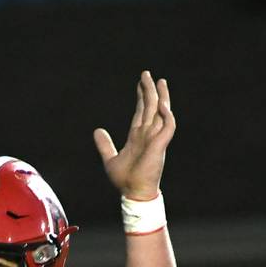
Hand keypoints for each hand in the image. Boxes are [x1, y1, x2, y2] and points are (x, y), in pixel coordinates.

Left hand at [93, 70, 175, 200]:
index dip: (141, 96)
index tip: (141, 83)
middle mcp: (148, 134)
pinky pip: (168, 125)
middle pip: (151, 107)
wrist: (132, 193)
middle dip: (150, 90)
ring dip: (161, 96)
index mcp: (137, 136)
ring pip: (161, 112)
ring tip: (159, 81)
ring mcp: (155, 138)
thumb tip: (97, 131)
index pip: (141, 111)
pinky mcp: (160, 144)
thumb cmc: (124, 180)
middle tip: (147, 74)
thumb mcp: (110, 159)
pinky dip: (166, 114)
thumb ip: (105, 145)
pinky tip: (162, 103)